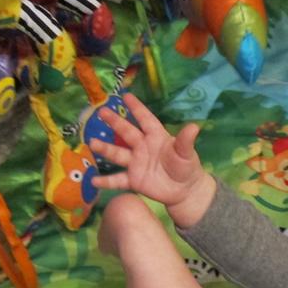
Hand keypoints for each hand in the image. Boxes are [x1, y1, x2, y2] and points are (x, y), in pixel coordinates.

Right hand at [90, 93, 214, 226]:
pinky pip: (118, 180)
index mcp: (156, 137)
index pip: (145, 119)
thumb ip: (186, 141)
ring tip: (92, 143)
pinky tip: (94, 181)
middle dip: (114, 122)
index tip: (126, 96)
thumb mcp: (186, 154)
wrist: (185, 191)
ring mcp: (136, 163)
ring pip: (117, 154)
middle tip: (101, 112)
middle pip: (126, 132)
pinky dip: (106, 181)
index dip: (137, 108)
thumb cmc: (186, 167)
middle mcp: (142, 147)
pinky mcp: (133, 180)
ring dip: (105, 149)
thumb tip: (194, 126)